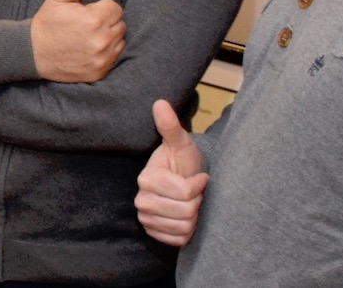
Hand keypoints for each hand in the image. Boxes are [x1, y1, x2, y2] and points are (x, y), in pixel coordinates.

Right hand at [29, 0, 126, 82]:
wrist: (32, 53)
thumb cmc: (47, 24)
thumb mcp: (58, 0)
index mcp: (94, 19)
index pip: (115, 8)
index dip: (102, 8)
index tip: (88, 12)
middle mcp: (101, 40)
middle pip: (120, 24)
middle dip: (107, 22)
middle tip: (88, 24)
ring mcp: (101, 58)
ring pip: (120, 41)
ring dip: (109, 37)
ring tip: (90, 36)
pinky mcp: (99, 71)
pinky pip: (115, 57)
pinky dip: (107, 53)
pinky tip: (91, 49)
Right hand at [136, 99, 207, 246]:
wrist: (181, 182)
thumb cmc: (183, 162)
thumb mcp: (181, 143)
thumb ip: (171, 127)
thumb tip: (160, 102)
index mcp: (146, 179)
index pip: (184, 192)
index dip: (199, 185)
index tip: (200, 177)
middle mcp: (141, 200)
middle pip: (185, 212)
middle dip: (197, 202)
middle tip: (196, 193)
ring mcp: (146, 218)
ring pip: (183, 227)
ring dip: (194, 217)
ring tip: (191, 204)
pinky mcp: (153, 233)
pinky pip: (178, 240)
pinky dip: (187, 231)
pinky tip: (186, 217)